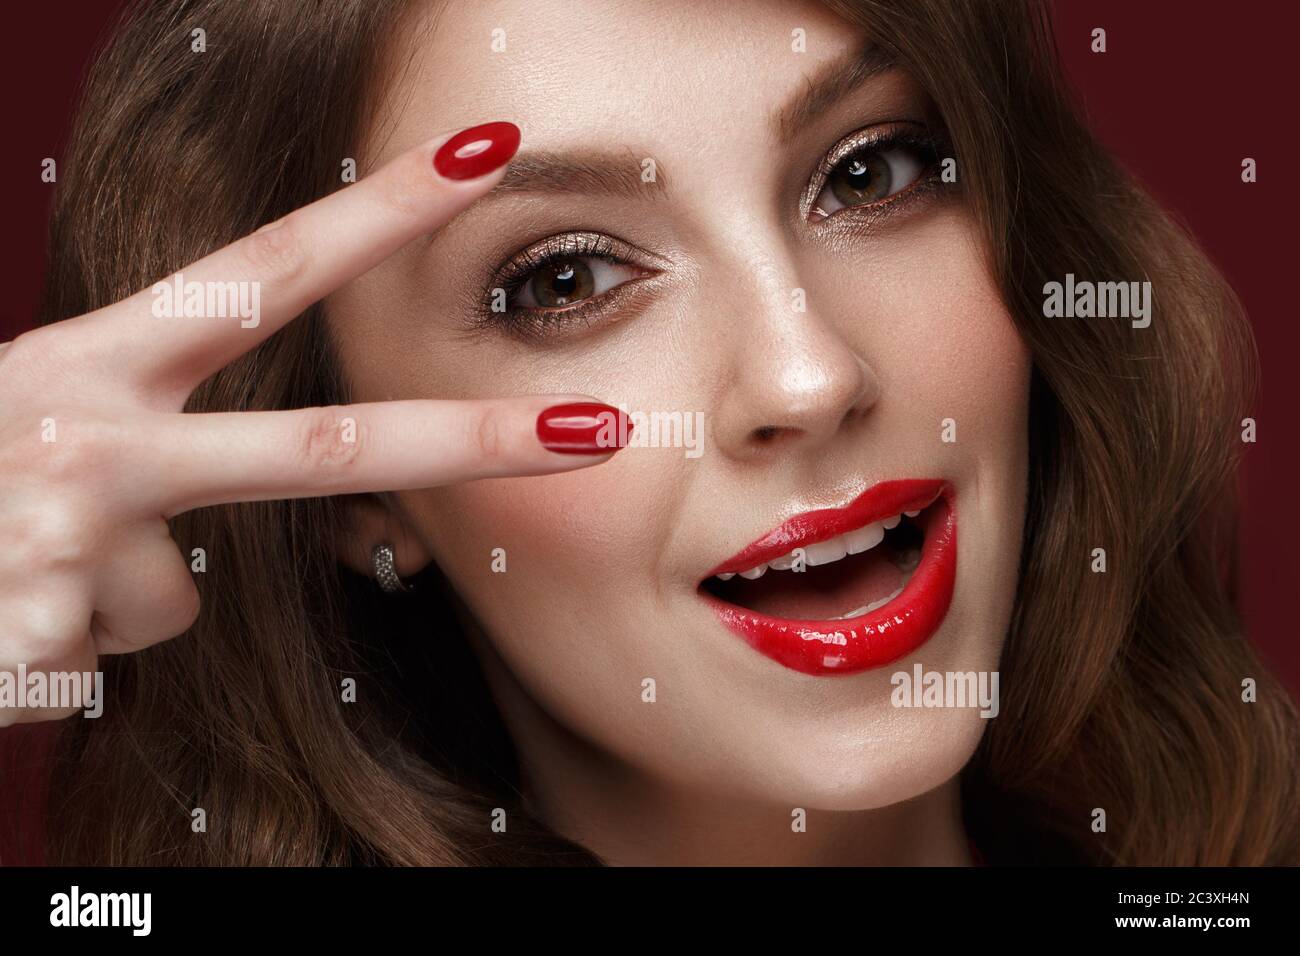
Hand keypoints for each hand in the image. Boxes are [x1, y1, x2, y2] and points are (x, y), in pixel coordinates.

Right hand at [0, 123, 619, 725]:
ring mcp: (70, 540)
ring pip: (174, 595)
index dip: (377, 211)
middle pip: (320, 448)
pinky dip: (57, 654)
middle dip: (472, 442)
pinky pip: (111, 657)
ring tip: (6, 578)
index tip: (482, 151)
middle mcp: (90, 437)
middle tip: (606, 425)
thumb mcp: (37, 436)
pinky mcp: (44, 641)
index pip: (262, 270)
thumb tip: (196, 569)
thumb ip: (143, 467)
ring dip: (102, 597)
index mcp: (88, 364)